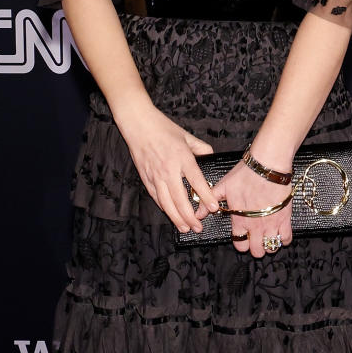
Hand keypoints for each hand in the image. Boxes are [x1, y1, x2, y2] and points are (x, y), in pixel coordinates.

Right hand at [116, 101, 220, 233]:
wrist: (138, 124)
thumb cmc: (162, 128)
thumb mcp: (186, 135)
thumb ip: (201, 148)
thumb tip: (210, 157)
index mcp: (182, 158)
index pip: (196, 181)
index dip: (206, 196)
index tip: (213, 208)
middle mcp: (169, 169)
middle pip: (180, 199)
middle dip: (190, 216)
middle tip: (198, 227)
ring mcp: (155, 175)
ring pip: (166, 203)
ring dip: (176, 218)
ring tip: (184, 228)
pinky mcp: (145, 177)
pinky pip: (155, 197)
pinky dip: (163, 208)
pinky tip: (170, 214)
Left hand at [194, 161, 293, 257]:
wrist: (267, 166)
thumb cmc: (245, 174)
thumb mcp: (222, 187)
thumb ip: (209, 202)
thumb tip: (198, 215)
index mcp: (240, 220)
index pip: (239, 244)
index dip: (240, 243)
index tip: (243, 237)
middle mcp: (255, 226)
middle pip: (256, 251)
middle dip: (255, 247)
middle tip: (255, 239)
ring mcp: (271, 224)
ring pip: (271, 248)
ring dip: (268, 244)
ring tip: (267, 236)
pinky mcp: (285, 218)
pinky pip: (286, 238)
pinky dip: (283, 239)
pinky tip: (280, 232)